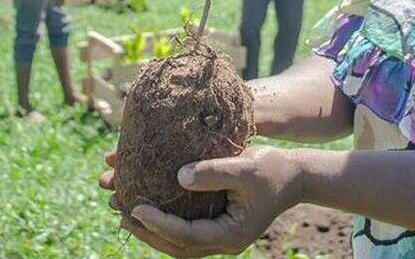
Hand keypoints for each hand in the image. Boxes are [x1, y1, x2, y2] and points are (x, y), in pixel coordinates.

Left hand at [100, 146, 303, 257]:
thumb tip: (178, 177)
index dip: (158, 224)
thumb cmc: (273, 169)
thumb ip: (214, 172)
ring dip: (151, 230)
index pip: (186, 235)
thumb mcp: (246, 166)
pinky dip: (165, 223)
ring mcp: (221, 238)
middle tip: (119, 212)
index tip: (135, 208)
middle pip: (177, 247)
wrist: (294, 176)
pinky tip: (148, 208)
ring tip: (124, 212)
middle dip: (146, 231)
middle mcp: (224, 243)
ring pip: (179, 244)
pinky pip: (185, 232)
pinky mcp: (218, 226)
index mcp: (231, 234)